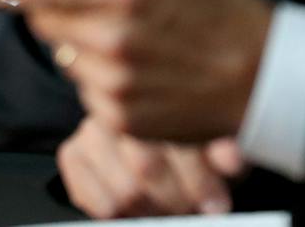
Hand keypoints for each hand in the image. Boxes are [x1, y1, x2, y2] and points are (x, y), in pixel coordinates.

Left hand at [0, 0, 273, 140]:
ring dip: (85, 46)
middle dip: (59, 10)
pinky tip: (145, 72)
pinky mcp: (121, 118)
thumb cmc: (221, 6)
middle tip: (106, 7)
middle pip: (46, 23)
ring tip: (139, 43)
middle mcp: (111, 40)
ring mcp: (114, 84)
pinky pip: (86, 91)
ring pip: (65, 57)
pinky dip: (104, 79)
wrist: (263, 75)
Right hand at [58, 116, 246, 219]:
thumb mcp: (215, 135)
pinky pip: (95, 200)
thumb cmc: (191, 136)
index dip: (200, 180)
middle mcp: (118, 103)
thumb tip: (232, 158)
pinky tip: (137, 205)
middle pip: (146, 169)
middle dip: (177, 199)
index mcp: (157, 91)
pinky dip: (119, 213)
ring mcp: (91, 127)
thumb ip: (224, 146)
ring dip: (151, 210)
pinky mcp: (72, 152)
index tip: (216, 204)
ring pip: (123, 191)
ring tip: (167, 207)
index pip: (174, 141)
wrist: (149, 128)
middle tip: (191, 208)